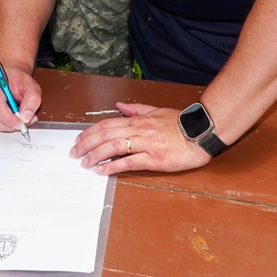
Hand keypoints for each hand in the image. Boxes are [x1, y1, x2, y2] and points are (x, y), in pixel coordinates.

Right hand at [0, 61, 39, 132]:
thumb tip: (26, 117)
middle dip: (8, 125)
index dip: (9, 118)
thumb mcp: (32, 86)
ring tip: (16, 120)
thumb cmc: (19, 80)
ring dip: (4, 126)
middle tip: (21, 124)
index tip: (20, 123)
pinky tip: (8, 119)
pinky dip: (0, 126)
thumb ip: (32, 100)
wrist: (11, 77)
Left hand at [70, 102, 211, 174]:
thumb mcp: (157, 111)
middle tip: (75, 153)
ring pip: (113, 147)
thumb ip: (137, 109)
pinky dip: (113, 166)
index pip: (107, 124)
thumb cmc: (181, 123)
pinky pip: (129, 162)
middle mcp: (138, 130)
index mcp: (138, 120)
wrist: (201, 133)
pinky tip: (102, 170)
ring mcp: (145, 145)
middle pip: (105, 135)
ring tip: (84, 163)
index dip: (90, 132)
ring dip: (95, 155)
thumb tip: (119, 106)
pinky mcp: (154, 159)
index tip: (79, 140)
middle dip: (86, 144)